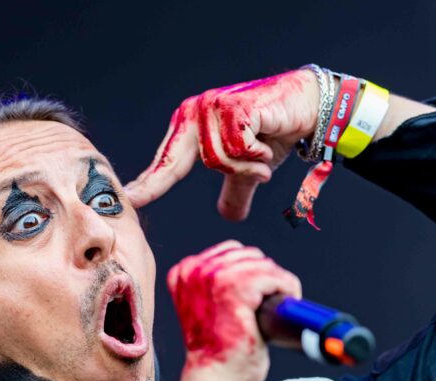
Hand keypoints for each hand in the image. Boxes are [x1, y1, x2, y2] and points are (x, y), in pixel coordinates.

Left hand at [125, 69, 319, 220]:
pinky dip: (257, 155)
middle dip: (180, 179)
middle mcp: (194, 113)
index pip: (164, 161)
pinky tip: (270, 143)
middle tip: (175, 191)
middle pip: (180, 164)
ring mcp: (212, 107)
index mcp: (189, 126)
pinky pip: (237, 149)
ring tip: (265, 157)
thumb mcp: (249, 170)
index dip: (148, 183)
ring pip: (216, 160)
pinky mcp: (234, 107)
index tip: (128, 199)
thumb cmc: (275, 133)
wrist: (307, 107)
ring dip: (247, 167)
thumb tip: (229, 217)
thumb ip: (234, 190)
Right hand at [167, 240, 301, 380]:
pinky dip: (287, 288)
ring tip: (278, 304)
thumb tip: (258, 268)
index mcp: (184, 272)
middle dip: (266, 276)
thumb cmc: (217, 351)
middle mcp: (194, 270)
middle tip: (270, 304)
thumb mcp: (208, 307)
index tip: (258, 296)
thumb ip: (217, 284)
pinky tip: (285, 303)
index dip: (252, 271)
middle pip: (248, 255)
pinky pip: (274, 276)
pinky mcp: (235, 291)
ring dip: (279, 283)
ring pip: (263, 264)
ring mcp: (213, 278)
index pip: (230, 251)